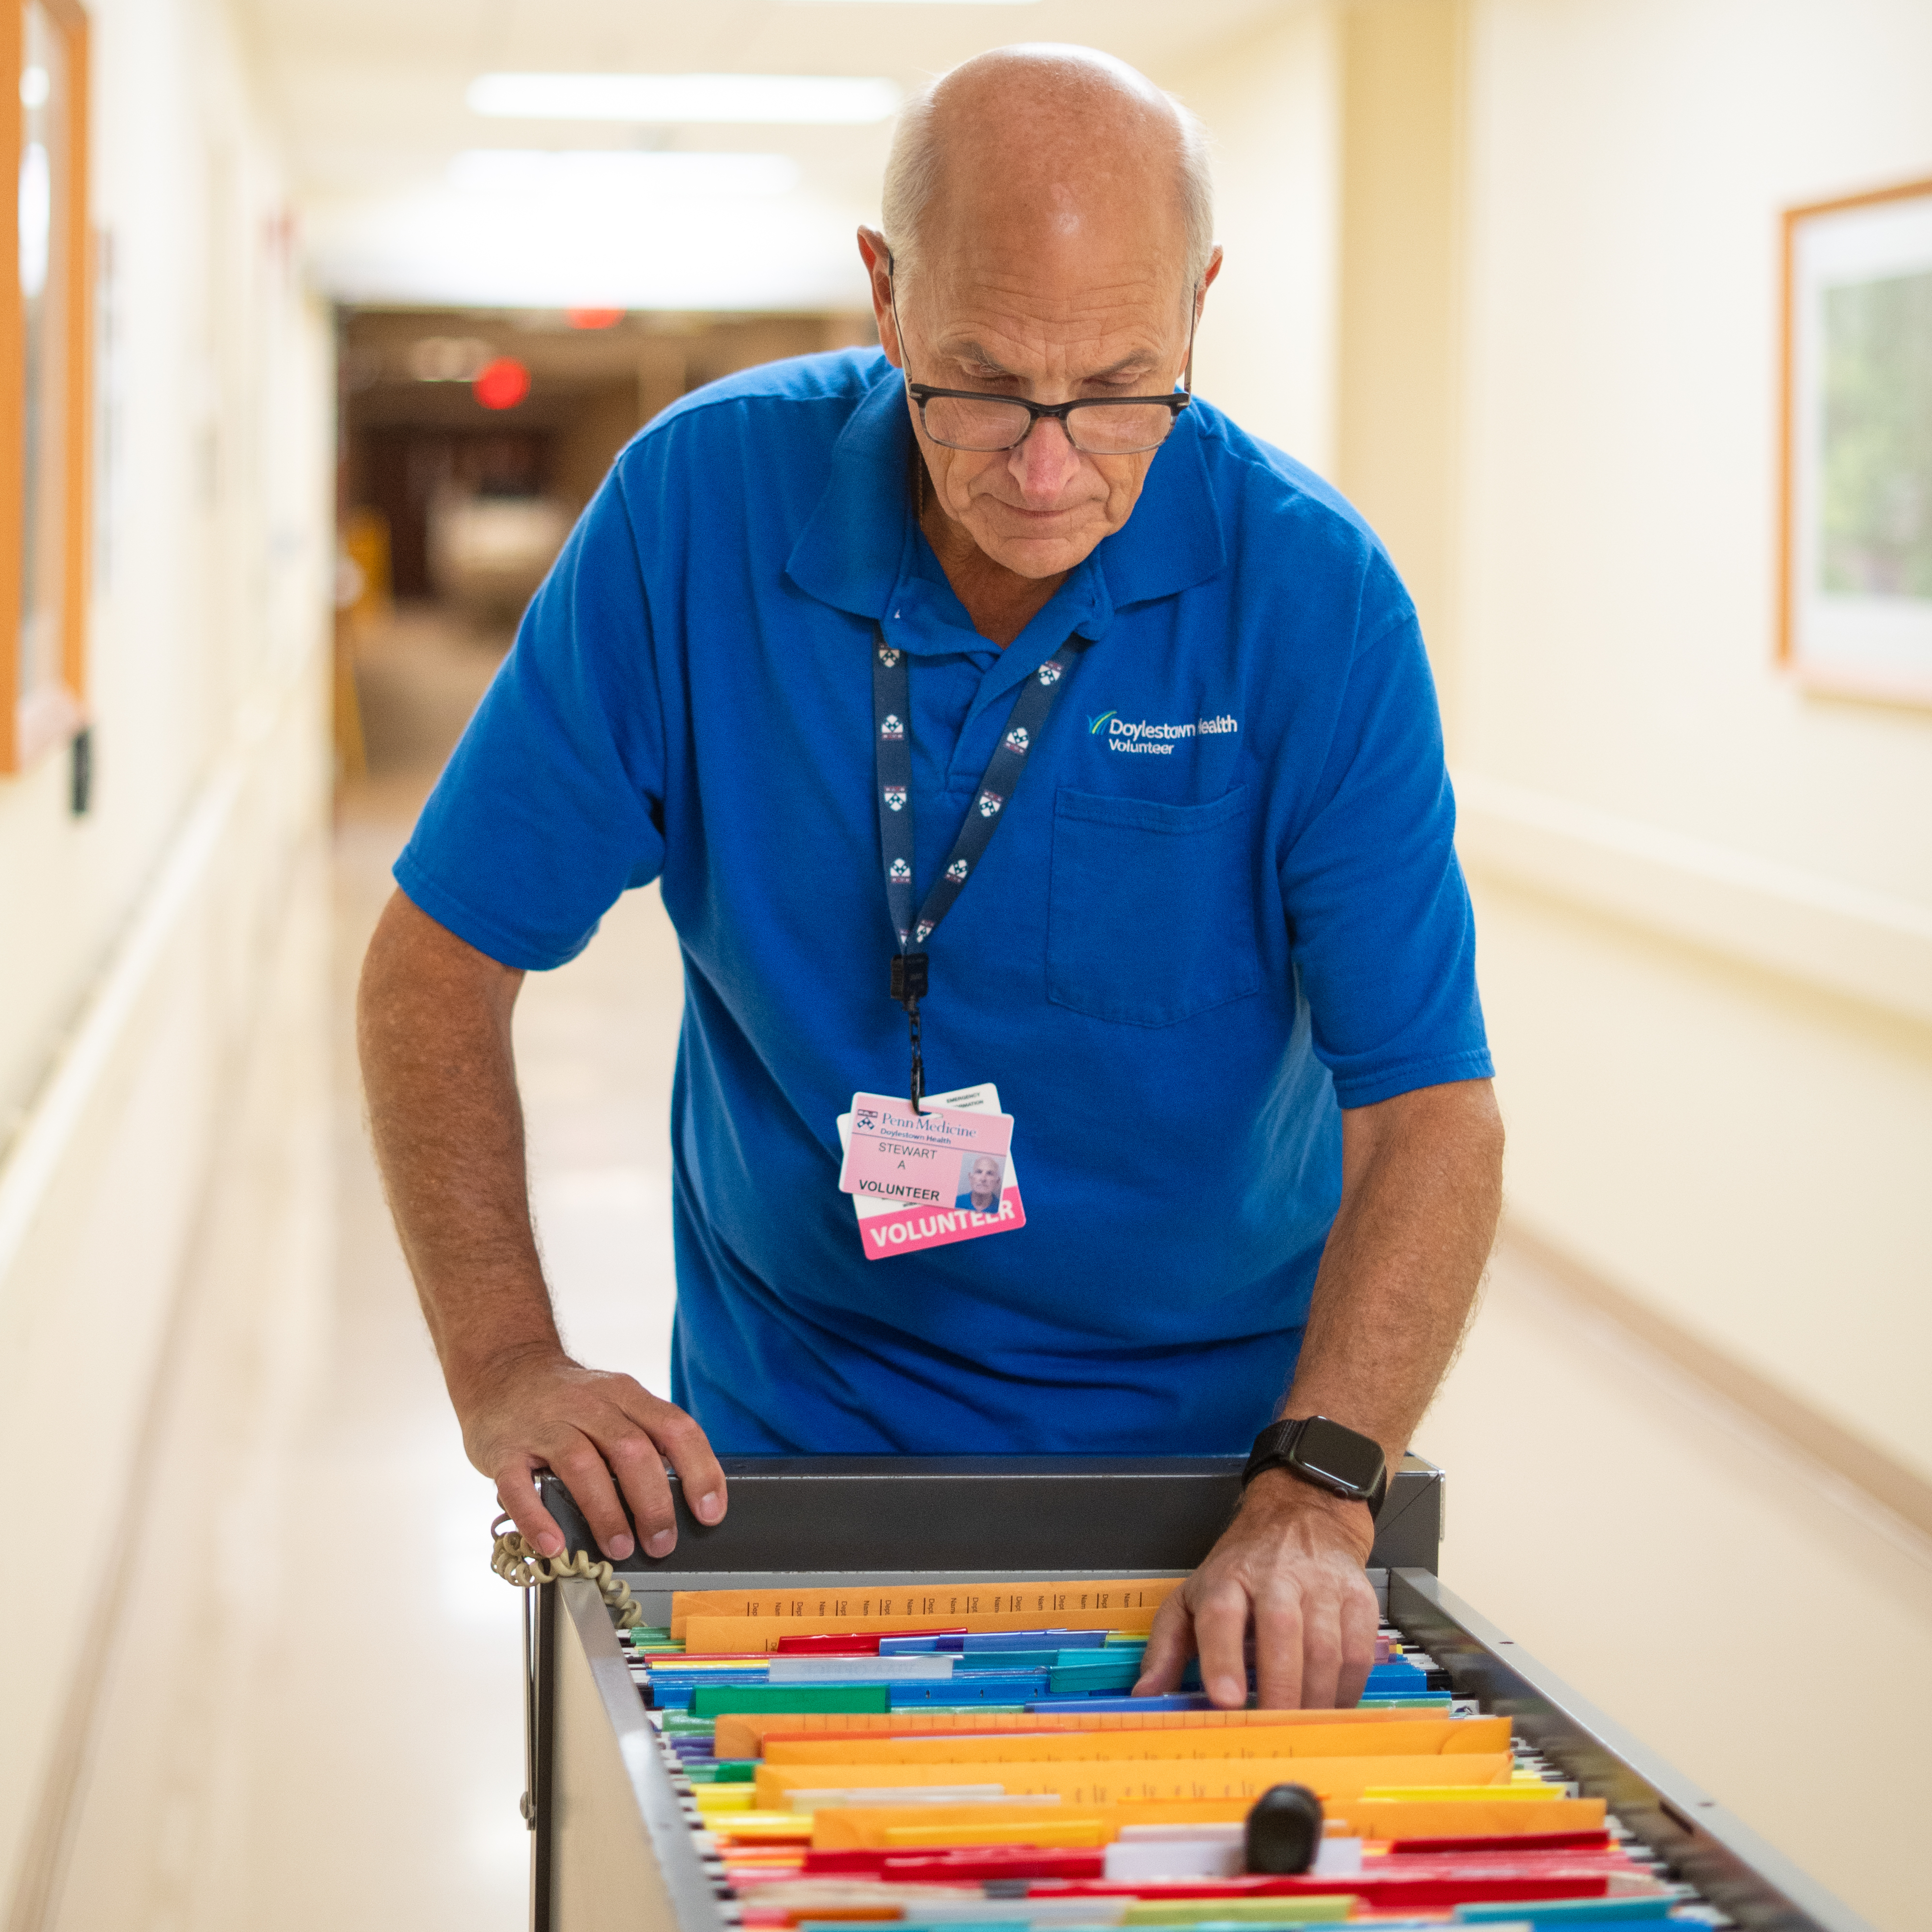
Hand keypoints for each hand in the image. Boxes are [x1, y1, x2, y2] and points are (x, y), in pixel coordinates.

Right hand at [458, 1345, 726, 1562]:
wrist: (503, 1370)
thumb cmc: (570, 1403)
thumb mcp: (615, 1404)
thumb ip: (646, 1439)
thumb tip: (684, 1498)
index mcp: (624, 1394)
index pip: (674, 1427)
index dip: (699, 1470)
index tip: (710, 1512)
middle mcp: (587, 1404)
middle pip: (631, 1449)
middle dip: (653, 1502)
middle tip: (662, 1543)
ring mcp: (543, 1424)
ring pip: (582, 1465)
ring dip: (606, 1513)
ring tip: (620, 1549)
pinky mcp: (503, 1449)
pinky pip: (519, 1486)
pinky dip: (538, 1519)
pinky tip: (555, 1545)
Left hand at [1133, 1470, 1378, 1708]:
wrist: (1303, 1516)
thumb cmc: (1244, 1569)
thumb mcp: (1193, 1595)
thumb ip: (1167, 1647)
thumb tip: (1144, 1694)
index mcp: (1228, 1578)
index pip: (1221, 1614)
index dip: (1223, 1658)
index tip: (1225, 1700)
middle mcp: (1277, 1576)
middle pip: (1281, 1632)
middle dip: (1279, 1690)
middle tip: (1272, 1732)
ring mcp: (1322, 1585)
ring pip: (1325, 1648)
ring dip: (1314, 1699)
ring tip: (1302, 1731)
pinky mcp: (1359, 1598)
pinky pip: (1358, 1654)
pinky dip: (1347, 1691)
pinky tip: (1331, 1710)